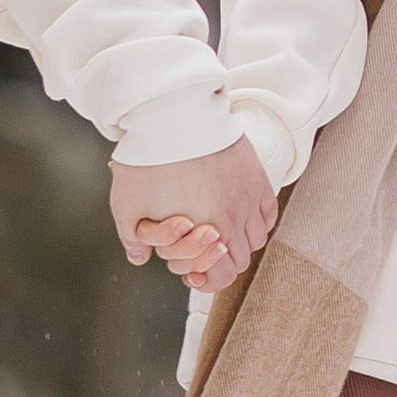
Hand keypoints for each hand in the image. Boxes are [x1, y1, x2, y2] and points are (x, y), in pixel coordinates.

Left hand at [110, 138, 277, 288]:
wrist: (172, 115)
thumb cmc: (149, 159)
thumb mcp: (127, 204)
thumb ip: (133, 238)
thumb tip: (140, 258)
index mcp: (207, 232)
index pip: (222, 276)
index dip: (207, 281)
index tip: (193, 274)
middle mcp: (235, 218)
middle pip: (241, 260)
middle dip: (221, 263)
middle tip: (203, 254)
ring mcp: (249, 195)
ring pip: (258, 238)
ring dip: (241, 243)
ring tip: (221, 234)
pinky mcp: (256, 175)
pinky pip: (269, 212)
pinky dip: (258, 221)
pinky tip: (241, 215)